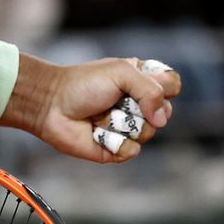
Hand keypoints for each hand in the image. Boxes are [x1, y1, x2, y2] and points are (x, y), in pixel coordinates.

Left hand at [16, 56, 181, 164]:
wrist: (50, 104)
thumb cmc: (82, 83)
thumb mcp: (120, 73)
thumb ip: (150, 89)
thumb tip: (161, 120)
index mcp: (140, 81)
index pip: (172, 85)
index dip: (164, 87)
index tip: (145, 81)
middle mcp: (138, 105)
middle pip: (166, 113)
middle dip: (143, 107)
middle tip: (117, 100)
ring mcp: (128, 128)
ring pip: (148, 133)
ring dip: (123, 123)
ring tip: (102, 115)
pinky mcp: (116, 149)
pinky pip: (132, 150)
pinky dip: (115, 141)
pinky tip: (97, 131)